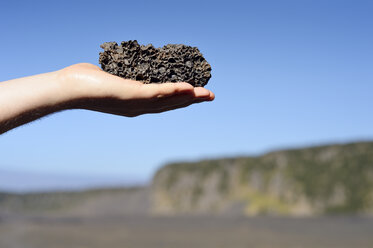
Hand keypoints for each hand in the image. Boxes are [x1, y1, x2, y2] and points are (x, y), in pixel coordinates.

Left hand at [60, 63, 214, 116]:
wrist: (69, 89)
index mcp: (135, 104)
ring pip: (168, 101)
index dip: (181, 99)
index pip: (163, 102)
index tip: (195, 94)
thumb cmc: (85, 82)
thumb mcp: (111, 78)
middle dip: (192, 101)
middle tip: (211, 96)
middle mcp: (138, 107)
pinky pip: (157, 93)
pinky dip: (174, 91)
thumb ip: (124, 76)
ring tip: (207, 94)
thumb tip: (129, 67)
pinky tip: (188, 88)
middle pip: (171, 104)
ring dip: (189, 97)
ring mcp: (136, 104)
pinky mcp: (131, 96)